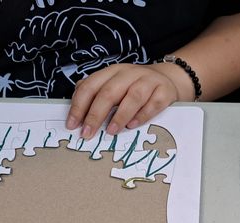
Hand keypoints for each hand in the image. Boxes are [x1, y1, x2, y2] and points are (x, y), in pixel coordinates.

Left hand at [65, 62, 191, 138]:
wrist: (167, 79)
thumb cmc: (134, 88)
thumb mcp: (114, 85)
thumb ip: (96, 94)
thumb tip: (78, 113)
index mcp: (112, 72)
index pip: (90, 86)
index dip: (79, 106)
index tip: (72, 125)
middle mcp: (129, 73)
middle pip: (109, 92)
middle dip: (95, 114)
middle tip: (87, 133)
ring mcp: (148, 81)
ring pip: (133, 97)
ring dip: (120, 115)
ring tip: (111, 131)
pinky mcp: (164, 91)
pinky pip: (153, 104)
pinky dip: (142, 116)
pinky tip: (133, 126)